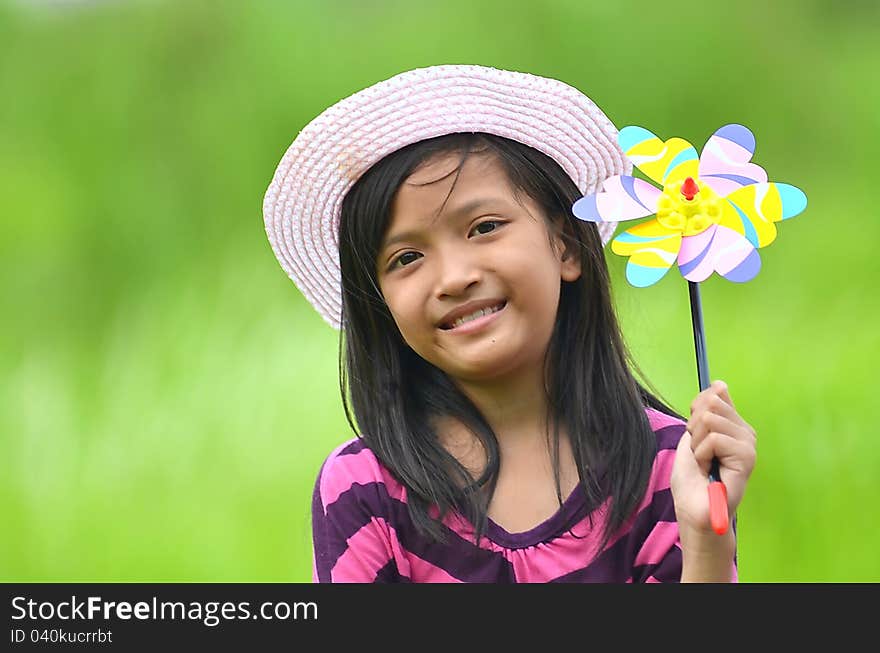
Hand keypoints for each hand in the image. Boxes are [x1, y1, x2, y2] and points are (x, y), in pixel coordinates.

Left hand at [670, 380, 756, 536]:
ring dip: (697, 443)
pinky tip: (710, 470)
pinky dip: (702, 454)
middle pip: (711, 403)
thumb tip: (720, 383)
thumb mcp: (691, 436)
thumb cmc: (692, 478)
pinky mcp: (748, 457)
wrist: (694, 508)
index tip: (694, 432)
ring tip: (705, 462)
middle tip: (700, 452)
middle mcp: (745, 431)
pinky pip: (714, 439)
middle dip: (694, 428)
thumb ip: (704, 410)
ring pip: (710, 420)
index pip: (714, 394)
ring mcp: (748, 444)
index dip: (695, 410)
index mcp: (732, 424)